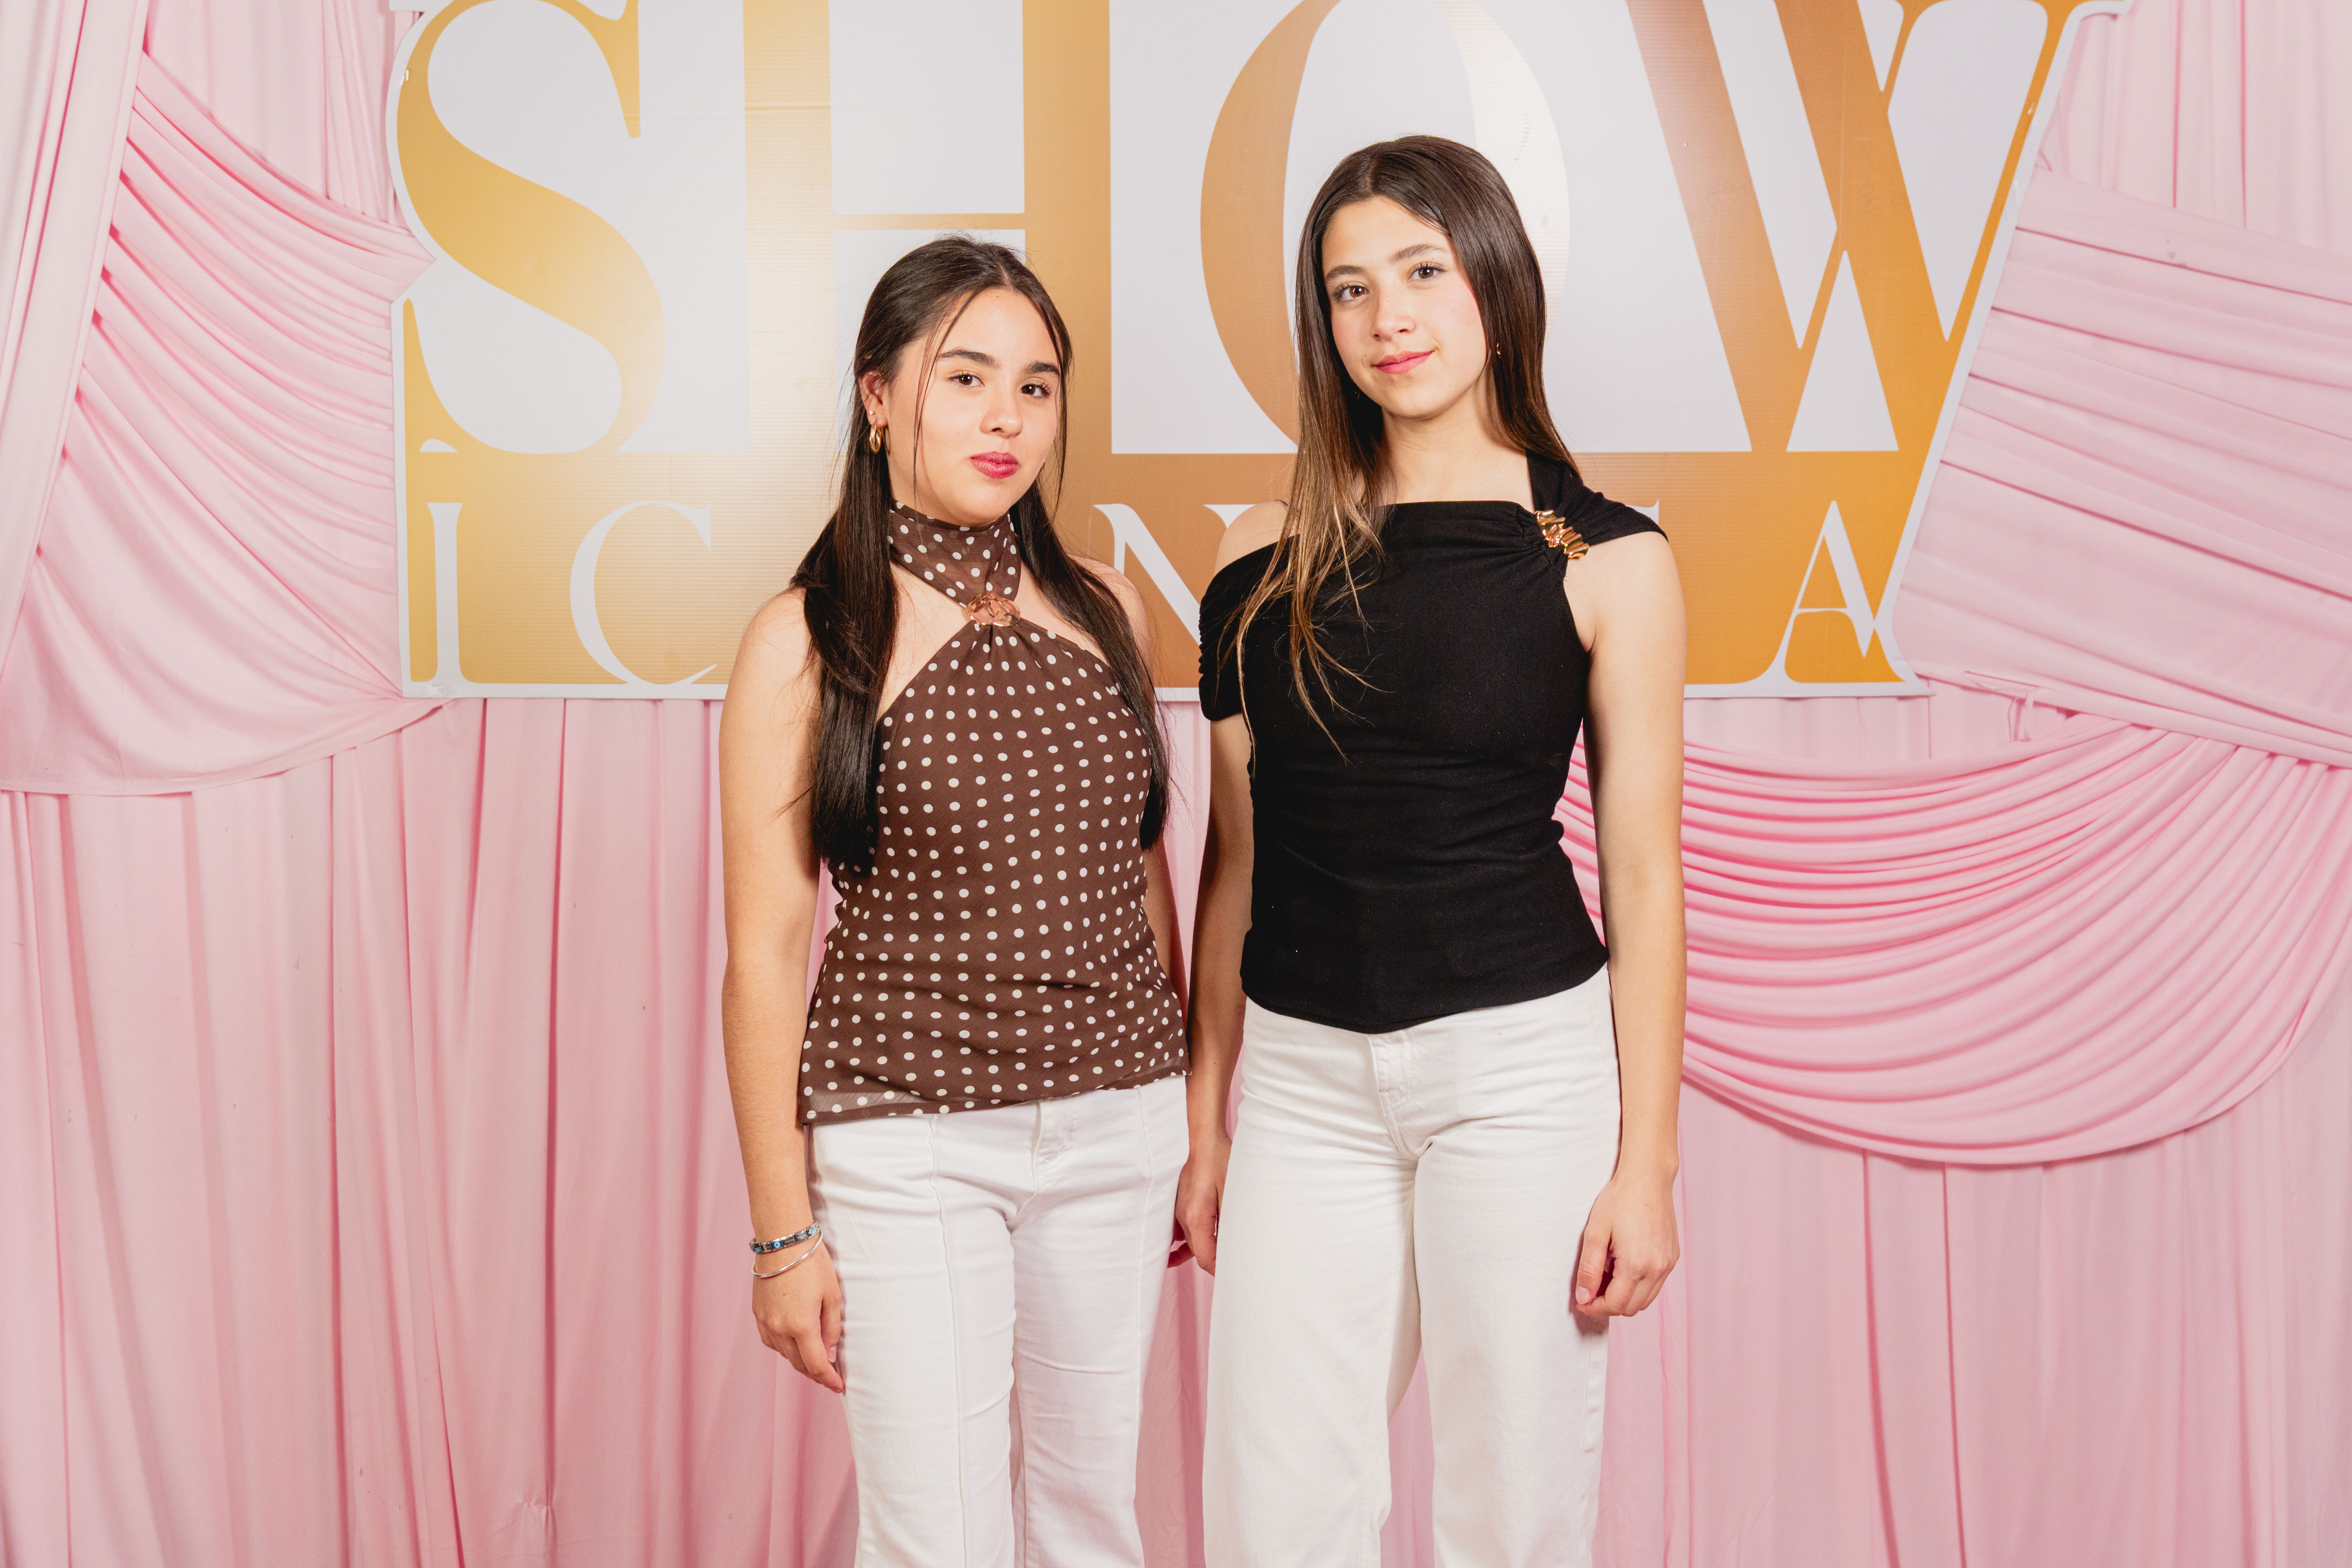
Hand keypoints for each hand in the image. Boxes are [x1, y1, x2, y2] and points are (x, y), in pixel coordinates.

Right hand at [753, 1244, 843, 1391]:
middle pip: (799, 1364)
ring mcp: (765, 1323)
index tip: (840, 1387)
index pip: (816, 1364)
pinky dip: (785, 1348)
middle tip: (830, 1377)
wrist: (782, 1241)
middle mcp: (780, 1329)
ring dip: (800, 1361)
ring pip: (784, 1354)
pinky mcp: (758, 1314)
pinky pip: (771, 1341)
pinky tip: (795, 1344)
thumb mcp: (832, 1295)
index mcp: (801, 1326)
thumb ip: (831, 1328)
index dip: (829, 1379)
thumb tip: (830, 1354)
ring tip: (815, 1361)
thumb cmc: (812, 1264)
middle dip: (816, 1373)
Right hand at [1172, 1132, 1231, 1272]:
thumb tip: (1236, 1249)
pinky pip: (1180, 1231)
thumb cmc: (1219, 1160)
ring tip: (1218, 1267)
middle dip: (1215, 1262)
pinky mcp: (1179, 1203)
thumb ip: (1232, 1223)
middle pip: (1198, 1252)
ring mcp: (1178, 1210)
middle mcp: (1183, 1217)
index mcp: (1196, 1218)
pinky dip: (1184, 1243)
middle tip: (1236, 1269)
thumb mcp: (1233, 1192)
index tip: (1236, 1275)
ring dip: (1203, 1252)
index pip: (1206, 1258)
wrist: (1200, 1137)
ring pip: (1190, 1242)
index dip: (1220, 1270)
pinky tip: (1184, 1251)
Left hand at [1574, 1169, 1678, 1318]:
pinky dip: (1638, 1286)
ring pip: (1645, 1300)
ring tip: (1606, 1275)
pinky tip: (1623, 1267)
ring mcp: (1668, 1265)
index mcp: (1637, 1265)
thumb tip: (1583, 1298)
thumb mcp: (1595, 1233)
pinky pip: (1655, 1286)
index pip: (1615, 1305)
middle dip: (1608, 1305)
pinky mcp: (1672, 1258)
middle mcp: (1657, 1269)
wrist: (1647, 1179)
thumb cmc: (1619, 1200)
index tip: (1581, 1301)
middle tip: (1590, 1289)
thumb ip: (1589, 1269)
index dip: (1594, 1307)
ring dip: (1624, 1297)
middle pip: (1631, 1307)